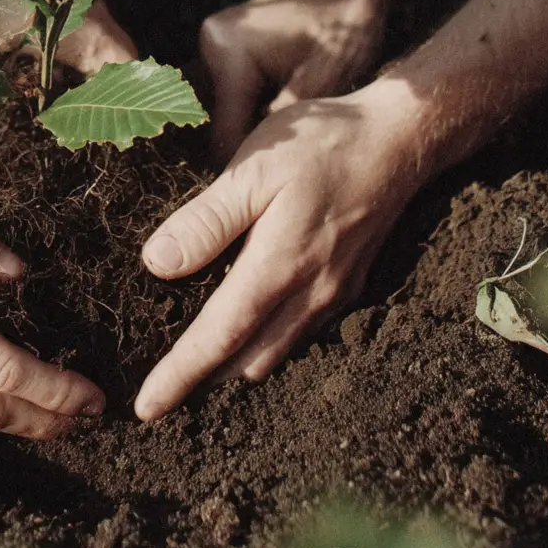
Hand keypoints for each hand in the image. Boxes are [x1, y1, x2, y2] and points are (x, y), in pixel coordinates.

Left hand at [136, 0, 547, 418]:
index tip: (145, 408)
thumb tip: (157, 265)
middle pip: (246, 358)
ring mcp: (335, 293)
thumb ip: (206, 220)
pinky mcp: (351, 284)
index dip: (180, 374)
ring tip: (198, 369)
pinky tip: (252, 330)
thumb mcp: (254, 168)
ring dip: (237, 365)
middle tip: (162, 396)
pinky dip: (269, 342)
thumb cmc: (323, 144)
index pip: (219, 336)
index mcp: (279, 267)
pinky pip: (301, 331)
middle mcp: (310, 293)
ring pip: (276, 350)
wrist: (402, 138)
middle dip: (204, 381)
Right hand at [201, 0, 440, 153]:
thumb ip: (284, 127)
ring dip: (248, 126)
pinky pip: (230, 91)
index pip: (225, 131)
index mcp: (230, 52)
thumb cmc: (345, 28)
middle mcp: (211, 42)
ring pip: (222, 108)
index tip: (271, 192)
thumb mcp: (321, 84)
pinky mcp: (223, 44)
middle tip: (284, 167)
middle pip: (218, 120)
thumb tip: (255, 172)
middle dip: (248, 144)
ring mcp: (213, 40)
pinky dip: (250, 108)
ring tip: (286, 141)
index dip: (246, 166)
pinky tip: (280, 114)